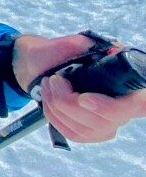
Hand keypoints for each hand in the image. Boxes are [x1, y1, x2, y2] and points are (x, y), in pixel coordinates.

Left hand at [12, 33, 145, 142]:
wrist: (39, 64)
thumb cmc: (58, 53)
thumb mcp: (66, 43)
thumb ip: (79, 44)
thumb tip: (95, 49)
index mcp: (127, 83)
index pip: (140, 104)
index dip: (113, 107)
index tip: (83, 98)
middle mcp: (124, 107)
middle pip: (104, 121)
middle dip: (69, 102)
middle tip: (53, 80)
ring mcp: (109, 123)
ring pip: (86, 129)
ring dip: (58, 107)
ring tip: (47, 85)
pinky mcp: (91, 133)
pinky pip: (73, 133)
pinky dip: (55, 116)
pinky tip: (48, 100)